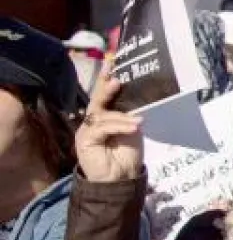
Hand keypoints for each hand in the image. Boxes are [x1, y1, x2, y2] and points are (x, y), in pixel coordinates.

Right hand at [75, 69, 143, 183]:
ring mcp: (87, 129)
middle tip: (117, 79)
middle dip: (106, 87)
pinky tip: (133, 127)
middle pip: (97, 99)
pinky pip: (101, 128)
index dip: (106, 78)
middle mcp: (93, 119)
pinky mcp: (85, 140)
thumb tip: (139, 94)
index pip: (104, 93)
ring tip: (138, 122)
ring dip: (122, 117)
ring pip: (102, 115)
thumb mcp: (132, 129)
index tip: (113, 61)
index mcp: (104, 115)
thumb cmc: (128, 153)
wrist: (122, 178)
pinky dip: (119, 126)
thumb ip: (130, 113)